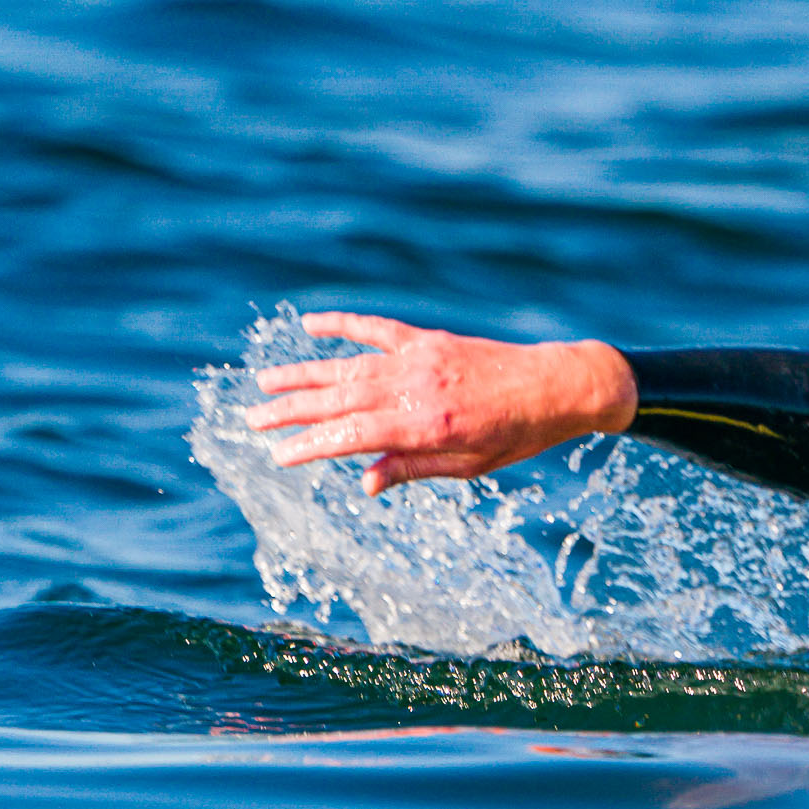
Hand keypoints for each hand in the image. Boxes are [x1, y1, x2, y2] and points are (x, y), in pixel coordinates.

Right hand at [244, 312, 637, 494]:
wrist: (557, 385)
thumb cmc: (518, 435)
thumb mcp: (470, 466)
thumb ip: (413, 469)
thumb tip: (364, 484)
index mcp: (426, 426)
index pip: (351, 436)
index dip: (310, 445)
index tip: (277, 454)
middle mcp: (417, 388)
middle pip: (339, 399)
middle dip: (291, 410)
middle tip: (250, 418)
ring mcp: (420, 358)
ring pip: (348, 365)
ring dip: (303, 373)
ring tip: (265, 382)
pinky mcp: (429, 339)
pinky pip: (376, 329)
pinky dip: (341, 325)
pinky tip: (309, 325)